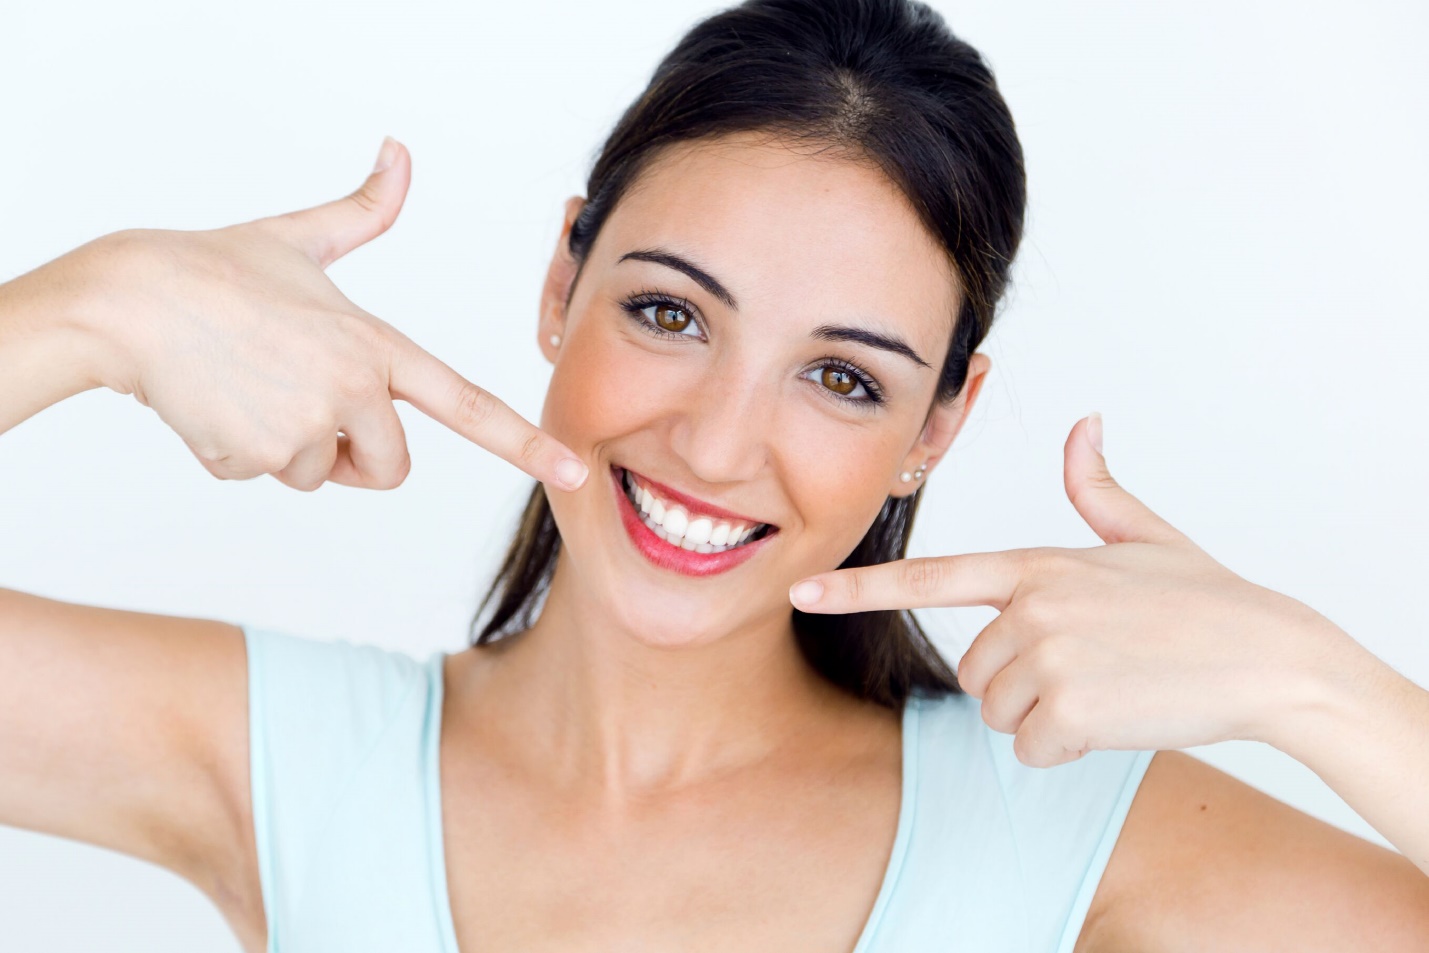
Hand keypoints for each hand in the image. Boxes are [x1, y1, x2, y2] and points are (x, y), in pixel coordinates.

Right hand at [62, 137, 586, 492]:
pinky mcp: (257, 459)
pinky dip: (240, 452)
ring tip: (248, 387)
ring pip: (319, 474)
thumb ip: (363, 212)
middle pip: (390, 469)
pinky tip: (216, 403)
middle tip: (307, 407)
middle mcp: (353, 390)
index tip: (573, 469)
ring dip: (288, 448)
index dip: (523, 441)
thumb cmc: (212, 269)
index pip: (465, 403)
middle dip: (356, 456)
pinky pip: (264, 476)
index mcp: (375, 344)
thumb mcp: (299, 240)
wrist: (125, 302)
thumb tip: (400, 152)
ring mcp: (306, 427)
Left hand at [789, 414, 1357, 766]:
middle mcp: (1030, 605)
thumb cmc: (1207, 599)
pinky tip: (1117, 716)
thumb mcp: (1145, 536)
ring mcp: (1047, 656)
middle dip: (1019, 680)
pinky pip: (1032, 747)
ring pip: (998, 711)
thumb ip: (1095, 488)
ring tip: (1108, 684)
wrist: (1271, 658)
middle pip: (974, 670)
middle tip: (1089, 665)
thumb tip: (1083, 422)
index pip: (928, 575)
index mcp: (1036, 563)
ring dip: (1044, 714)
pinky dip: (1070, 746)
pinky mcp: (1069, 708)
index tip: (801, 593)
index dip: (859, 587)